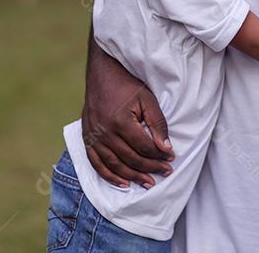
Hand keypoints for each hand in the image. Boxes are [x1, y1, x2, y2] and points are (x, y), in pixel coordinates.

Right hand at [82, 48, 175, 187]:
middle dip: (150, 168)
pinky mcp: (87, 138)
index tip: (171, 158)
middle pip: (130, 158)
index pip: (144, 147)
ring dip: (133, 176)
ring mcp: (93, 137)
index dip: (159, 155)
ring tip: (148, 183)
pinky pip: (96, 164)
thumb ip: (157, 124)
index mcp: (121, 121)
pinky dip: (110, 176)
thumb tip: (166, 149)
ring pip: (114, 165)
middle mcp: (105, 132)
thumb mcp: (147, 99)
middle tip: (165, 172)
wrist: (102, 74)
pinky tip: (123, 183)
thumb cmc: (128, 85)